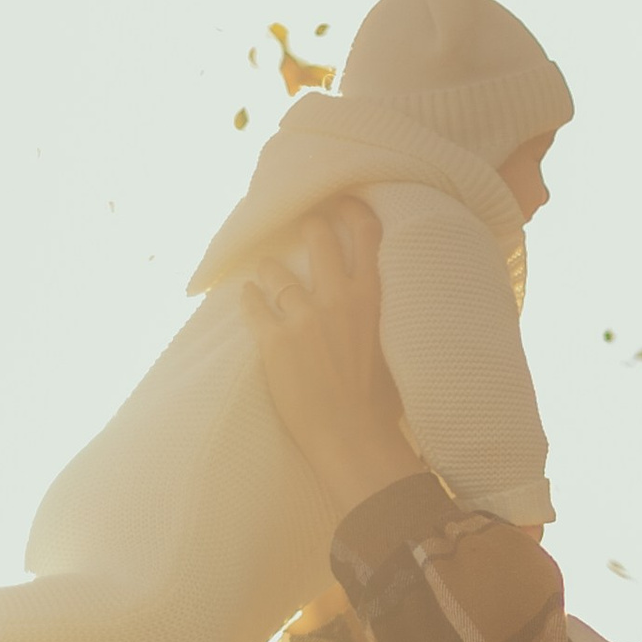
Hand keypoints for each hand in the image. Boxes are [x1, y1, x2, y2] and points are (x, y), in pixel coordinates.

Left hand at [242, 197, 417, 518]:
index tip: (342, 201)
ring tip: (266, 270)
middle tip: (303, 225)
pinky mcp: (275, 342)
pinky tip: (247, 295)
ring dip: (270, 268)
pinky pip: (254, 306)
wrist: (354, 439)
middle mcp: (339, 299)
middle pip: (318, 240)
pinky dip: (250, 299)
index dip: (352, 210)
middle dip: (308, 228)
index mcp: (374, 299)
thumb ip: (378, 316)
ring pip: (277, 272)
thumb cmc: (382, 404)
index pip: (366, 234)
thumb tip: (369, 302)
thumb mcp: (395, 347)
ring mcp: (304, 319)